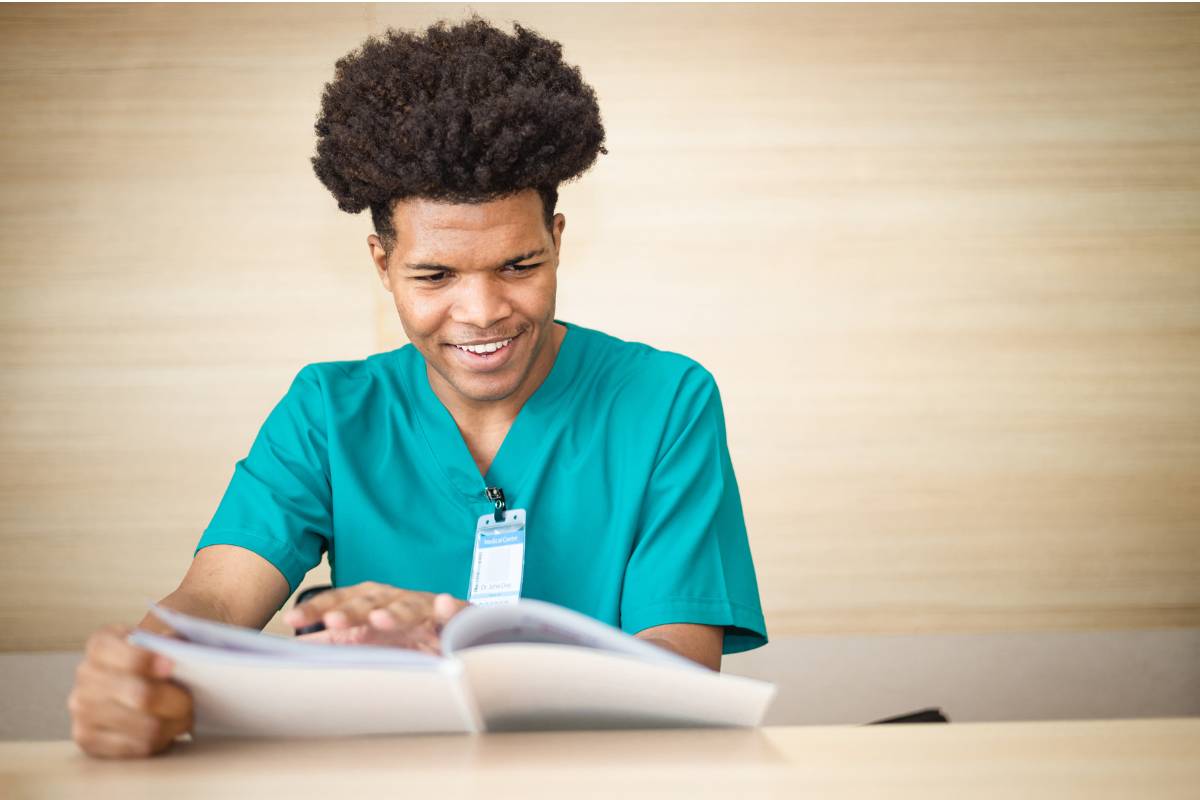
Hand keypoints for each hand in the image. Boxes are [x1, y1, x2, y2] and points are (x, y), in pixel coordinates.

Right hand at [68, 624, 193, 757]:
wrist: (133, 680)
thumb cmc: (153, 659)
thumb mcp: (162, 639)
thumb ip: (172, 641)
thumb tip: (178, 648)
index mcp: (102, 644)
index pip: (130, 657)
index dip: (152, 662)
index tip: (172, 666)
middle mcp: (86, 675)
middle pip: (141, 696)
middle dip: (177, 701)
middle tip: (191, 701)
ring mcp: (82, 710)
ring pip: (146, 727)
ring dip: (174, 723)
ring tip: (183, 716)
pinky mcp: (88, 740)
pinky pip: (138, 748)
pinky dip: (160, 740)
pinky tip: (164, 729)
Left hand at [285, 582, 467, 653]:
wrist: (453, 630)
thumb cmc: (405, 633)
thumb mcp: (366, 636)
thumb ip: (333, 640)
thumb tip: (294, 645)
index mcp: (370, 604)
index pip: (340, 602)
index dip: (317, 610)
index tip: (292, 619)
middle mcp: (395, 601)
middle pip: (371, 602)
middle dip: (352, 611)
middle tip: (333, 621)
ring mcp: (425, 608)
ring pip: (408, 607)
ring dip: (394, 612)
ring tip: (380, 619)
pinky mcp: (456, 617)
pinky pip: (455, 611)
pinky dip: (450, 608)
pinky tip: (444, 604)